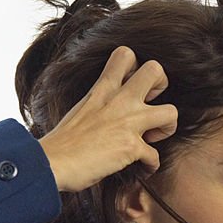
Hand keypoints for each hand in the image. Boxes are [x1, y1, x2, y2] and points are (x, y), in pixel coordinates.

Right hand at [37, 46, 176, 192]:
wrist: (51, 163)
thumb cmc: (62, 142)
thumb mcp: (81, 108)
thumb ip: (100, 103)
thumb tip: (111, 114)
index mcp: (102, 89)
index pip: (125, 54)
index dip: (138, 68)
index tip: (135, 88)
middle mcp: (118, 101)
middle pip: (156, 70)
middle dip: (162, 86)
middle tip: (152, 105)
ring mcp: (127, 123)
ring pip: (172, 112)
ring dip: (167, 127)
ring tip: (154, 137)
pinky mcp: (131, 147)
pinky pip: (156, 155)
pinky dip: (151, 165)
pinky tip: (142, 167)